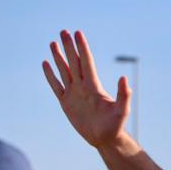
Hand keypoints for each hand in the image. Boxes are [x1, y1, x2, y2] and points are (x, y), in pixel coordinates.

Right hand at [42, 29, 131, 148]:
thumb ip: (123, 94)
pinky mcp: (66, 103)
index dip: (82, 48)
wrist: (105, 139)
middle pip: (74, 62)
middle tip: (63, 31)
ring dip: (58, 57)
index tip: (78, 33)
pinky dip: (50, 75)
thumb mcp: (122, 110)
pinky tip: (46, 64)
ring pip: (64, 71)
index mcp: (94, 86)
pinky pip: (56, 86)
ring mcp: (74, 94)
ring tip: (53, 43)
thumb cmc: (116, 125)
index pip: (86, 62)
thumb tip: (124, 78)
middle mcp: (83, 87)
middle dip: (69, 47)